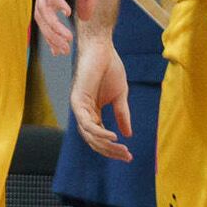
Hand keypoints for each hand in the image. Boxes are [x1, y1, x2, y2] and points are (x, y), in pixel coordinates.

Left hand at [34, 0, 108, 54]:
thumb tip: (84, 18)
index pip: (49, 14)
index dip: (53, 32)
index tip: (63, 48)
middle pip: (42, 15)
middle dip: (51, 36)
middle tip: (62, 50)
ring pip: (44, 6)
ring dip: (54, 26)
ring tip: (66, 39)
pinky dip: (56, 3)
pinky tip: (66, 14)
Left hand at [69, 26, 135, 162]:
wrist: (102, 50)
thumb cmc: (110, 68)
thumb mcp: (121, 96)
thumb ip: (122, 115)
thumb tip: (128, 135)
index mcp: (93, 113)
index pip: (100, 137)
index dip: (113, 149)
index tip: (128, 156)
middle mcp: (84, 113)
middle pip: (94, 140)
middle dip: (110, 151)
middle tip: (126, 157)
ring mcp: (79, 108)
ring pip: (89, 135)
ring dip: (105, 145)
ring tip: (121, 148)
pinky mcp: (77, 101)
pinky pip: (87, 123)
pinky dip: (99, 132)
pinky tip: (112, 137)